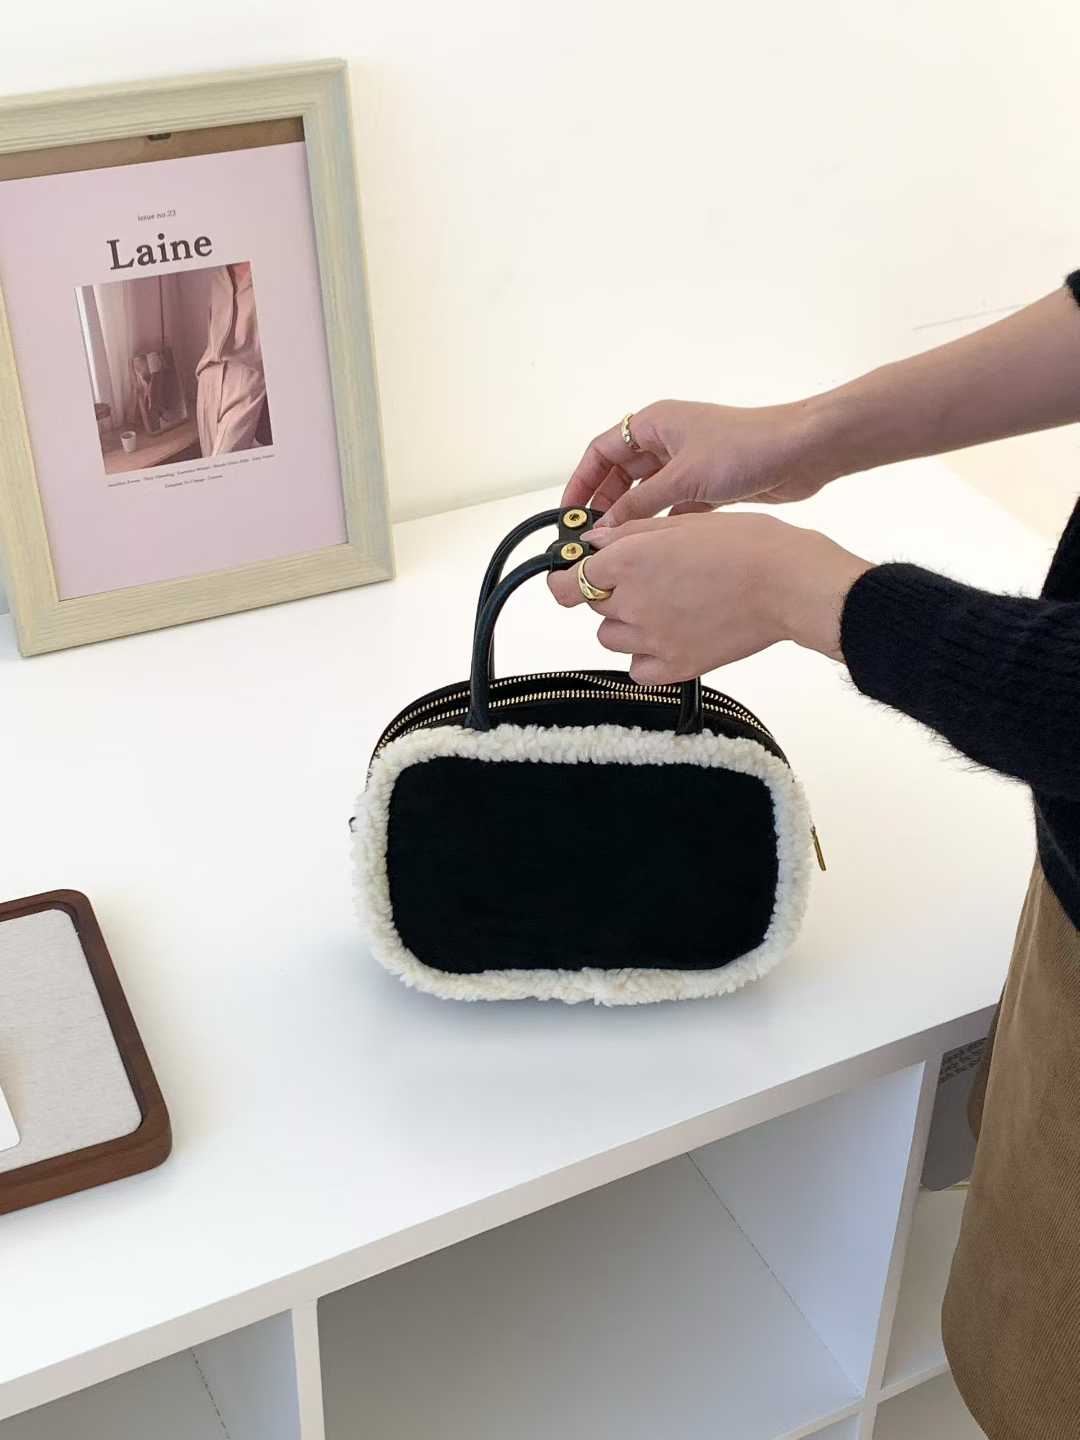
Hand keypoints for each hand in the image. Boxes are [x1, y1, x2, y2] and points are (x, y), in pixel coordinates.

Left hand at [548, 512, 872, 682]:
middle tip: (653, 582)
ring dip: (627, 625)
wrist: (789, 583)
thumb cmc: (747, 544)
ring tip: (666, 609)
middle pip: (594, 606)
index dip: (566, 578)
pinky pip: (636, 670)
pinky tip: (669, 639)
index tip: (576, 577)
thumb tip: (594, 543)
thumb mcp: (683, 521)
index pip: (565, 581)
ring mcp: (650, 638)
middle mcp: (630, 601)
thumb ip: (630, 533)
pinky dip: (645, 658)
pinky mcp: (673, 667)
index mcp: (628, 560)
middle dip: (613, 594)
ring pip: (610, 638)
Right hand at [562, 398, 839, 527]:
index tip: (568, 512)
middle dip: (603, 502)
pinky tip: (651, 546)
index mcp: (654, 423)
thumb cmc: (746, 447)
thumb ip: (638, 505)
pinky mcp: (707, 484)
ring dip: (631, 516)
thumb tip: (604, 529)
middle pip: (620, 472)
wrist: (802, 452)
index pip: (601, 451)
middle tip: (588, 535)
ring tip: (615, 545)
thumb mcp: (681, 478)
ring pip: (645, 492)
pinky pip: (670, 505)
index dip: (582, 481)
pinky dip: (659, 523)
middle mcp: (668, 439)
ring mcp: (687, 462)